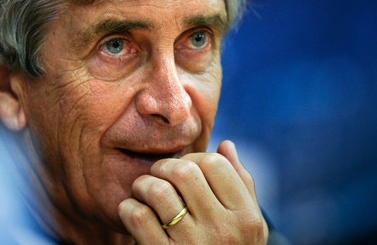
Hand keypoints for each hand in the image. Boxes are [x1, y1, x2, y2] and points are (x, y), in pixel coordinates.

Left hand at [118, 140, 268, 243]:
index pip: (215, 164)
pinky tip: (133, 213)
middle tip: (158, 175)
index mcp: (245, 218)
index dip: (194, 158)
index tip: (185, 169)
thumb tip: (226, 145)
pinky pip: (137, 216)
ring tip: (143, 191)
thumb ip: (241, 185)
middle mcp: (222, 231)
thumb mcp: (247, 227)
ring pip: (158, 189)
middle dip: (164, 167)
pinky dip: (128, 207)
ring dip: (143, 184)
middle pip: (184, 170)